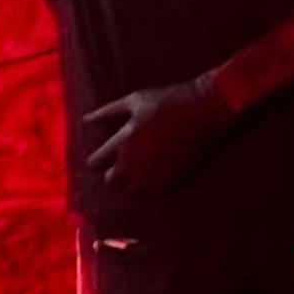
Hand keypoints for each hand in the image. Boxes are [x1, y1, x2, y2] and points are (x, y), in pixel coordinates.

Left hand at [83, 76, 230, 195]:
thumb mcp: (135, 100)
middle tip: (122, 164)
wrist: (207, 109)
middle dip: (114, 173)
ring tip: (141, 168)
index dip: (98, 159)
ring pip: (133, 191)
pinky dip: (153, 186)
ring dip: (133, 181)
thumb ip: (107, 112)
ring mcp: (155, 174)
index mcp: (123, 141)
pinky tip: (158, 172)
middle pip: (111, 181)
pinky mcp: (174, 180)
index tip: (104, 155)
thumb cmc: (169, 100)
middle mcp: (135, 163)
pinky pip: (155, 194)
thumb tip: (86, 120)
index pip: (95, 163)